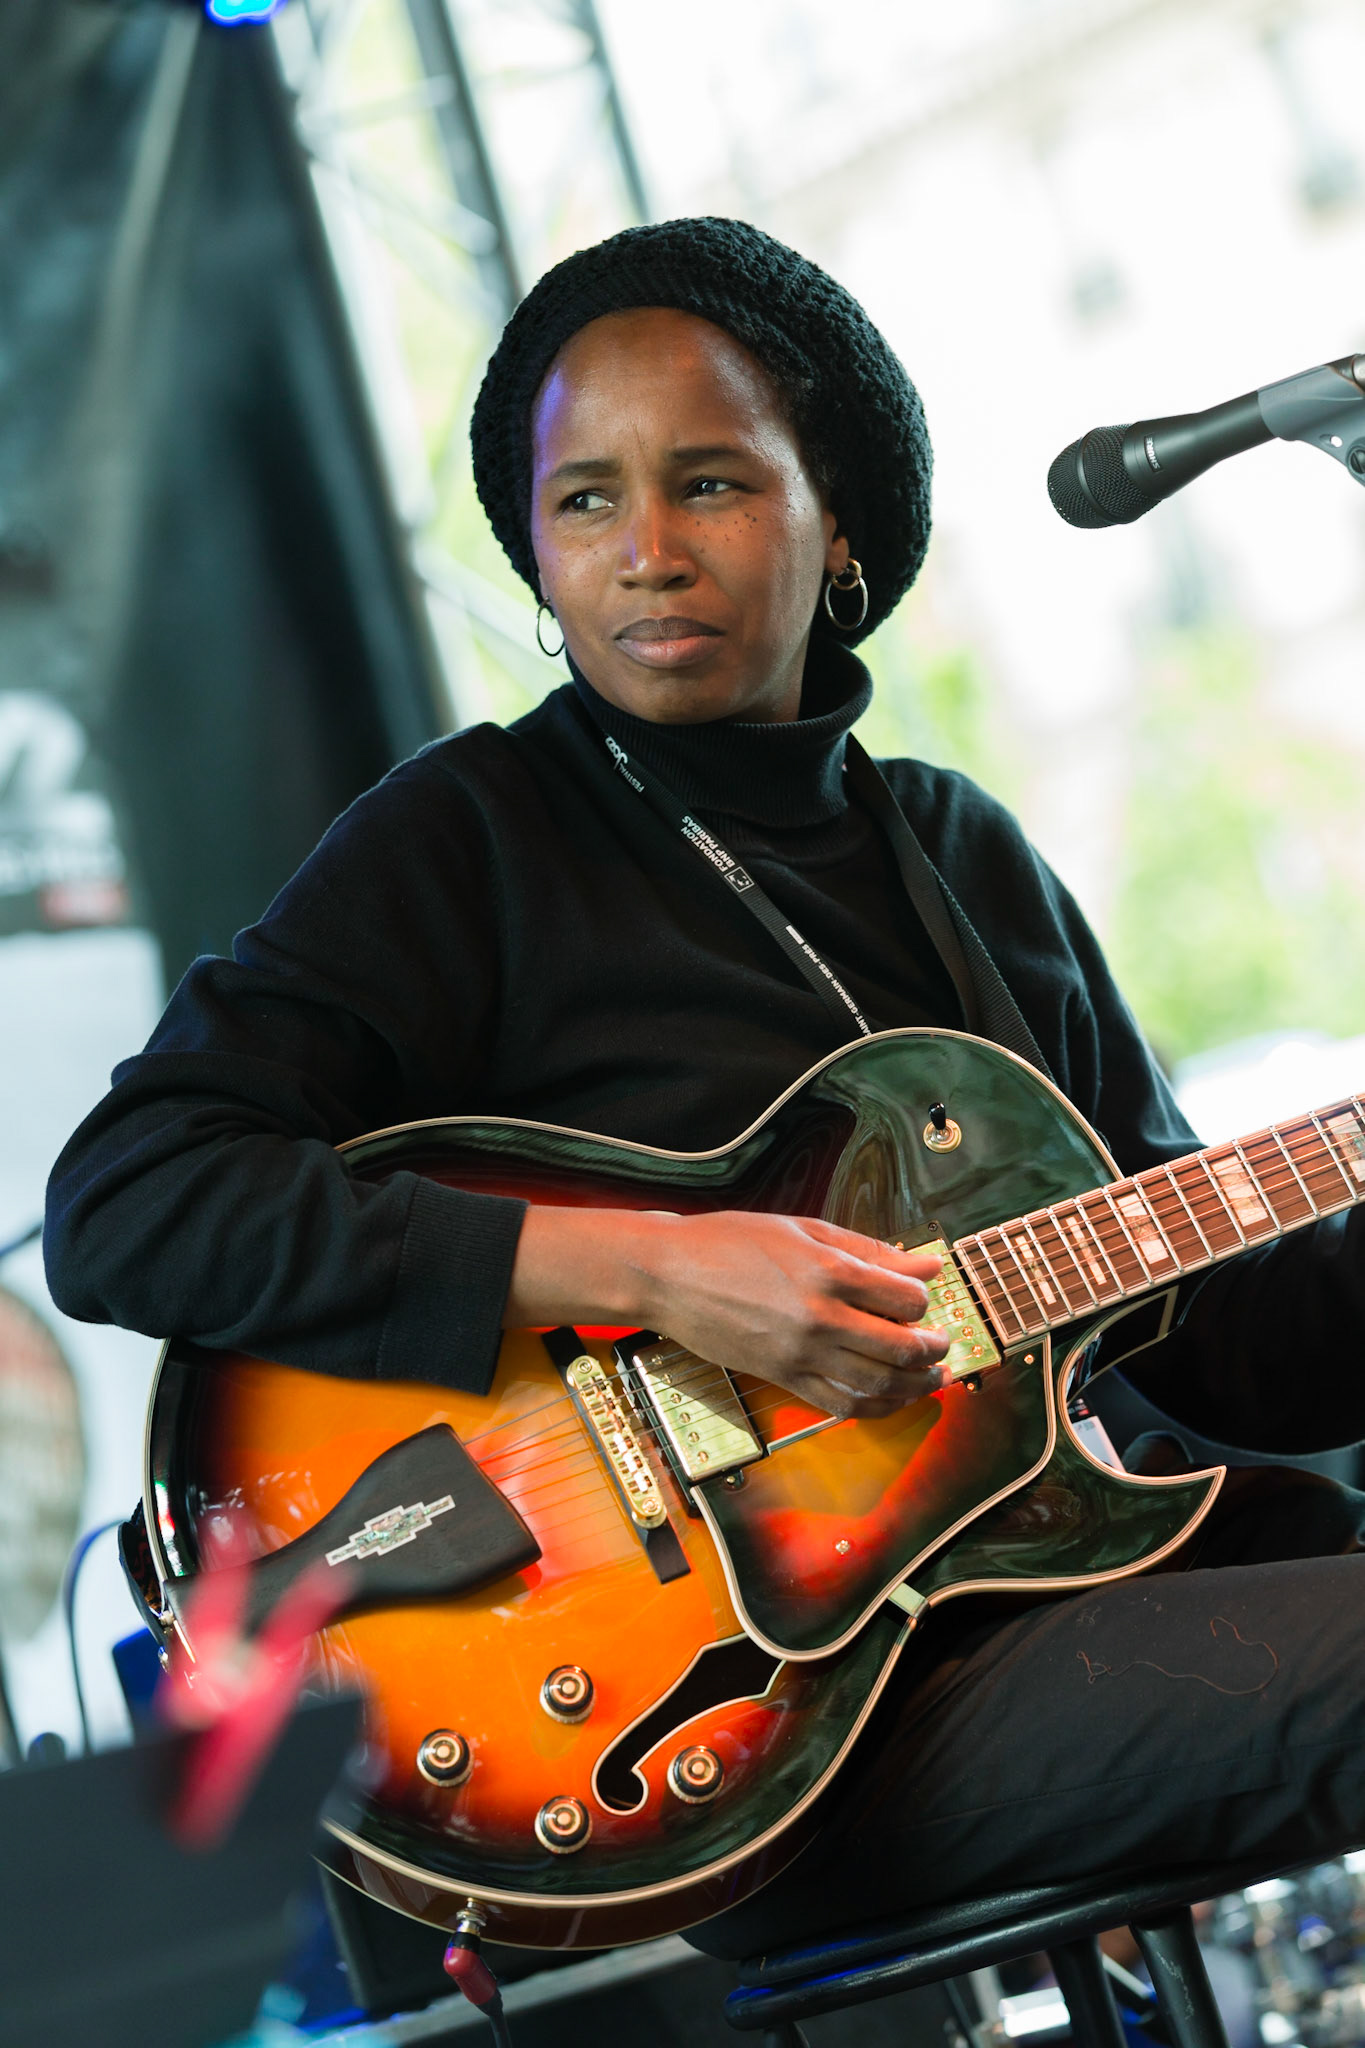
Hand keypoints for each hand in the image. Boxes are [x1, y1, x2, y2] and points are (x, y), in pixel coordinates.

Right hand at [506, 1204, 949, 1418]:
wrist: (670, 1274)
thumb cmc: (731, 1243)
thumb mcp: (803, 1229)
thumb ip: (868, 1249)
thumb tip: (925, 1264)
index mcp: (828, 1270)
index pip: (904, 1298)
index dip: (923, 1300)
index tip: (923, 1298)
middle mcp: (819, 1316)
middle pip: (900, 1347)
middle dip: (931, 1349)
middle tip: (941, 1345)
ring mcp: (800, 1353)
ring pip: (877, 1384)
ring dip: (914, 1385)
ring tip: (929, 1377)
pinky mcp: (782, 1377)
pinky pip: (840, 1405)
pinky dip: (874, 1407)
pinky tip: (889, 1398)